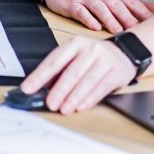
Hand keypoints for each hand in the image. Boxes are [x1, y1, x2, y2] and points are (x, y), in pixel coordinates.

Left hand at [21, 36, 136, 113]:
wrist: (125, 52)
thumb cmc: (94, 57)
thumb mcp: (76, 57)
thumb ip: (60, 71)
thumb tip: (41, 89)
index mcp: (75, 44)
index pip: (54, 60)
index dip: (40, 75)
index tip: (28, 88)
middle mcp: (90, 49)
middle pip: (72, 72)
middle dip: (59, 89)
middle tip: (50, 103)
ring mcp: (104, 60)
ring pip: (87, 80)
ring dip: (73, 97)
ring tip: (64, 109)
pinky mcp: (117, 71)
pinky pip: (102, 87)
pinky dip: (90, 98)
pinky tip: (81, 106)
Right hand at [43, 0, 153, 32]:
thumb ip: (129, 0)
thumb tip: (152, 7)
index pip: (130, 0)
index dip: (141, 10)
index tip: (152, 21)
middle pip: (116, 5)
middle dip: (128, 17)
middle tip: (137, 29)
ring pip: (100, 8)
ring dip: (110, 19)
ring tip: (118, 30)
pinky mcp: (72, 4)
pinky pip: (81, 12)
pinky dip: (88, 19)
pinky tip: (94, 27)